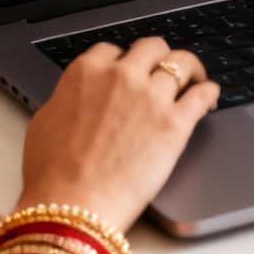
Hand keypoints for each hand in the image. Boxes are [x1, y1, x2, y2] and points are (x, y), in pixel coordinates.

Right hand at [17, 38, 220, 230]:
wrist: (73, 206)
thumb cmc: (52, 176)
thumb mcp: (44, 125)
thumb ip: (65, 101)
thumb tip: (76, 101)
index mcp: (85, 73)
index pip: (112, 50)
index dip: (123, 60)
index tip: (129, 70)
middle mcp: (120, 76)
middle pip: (152, 47)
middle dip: (158, 57)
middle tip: (164, 70)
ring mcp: (151, 97)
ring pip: (182, 63)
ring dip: (189, 70)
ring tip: (194, 79)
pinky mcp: (175, 123)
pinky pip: (203, 94)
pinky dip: (208, 92)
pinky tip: (208, 97)